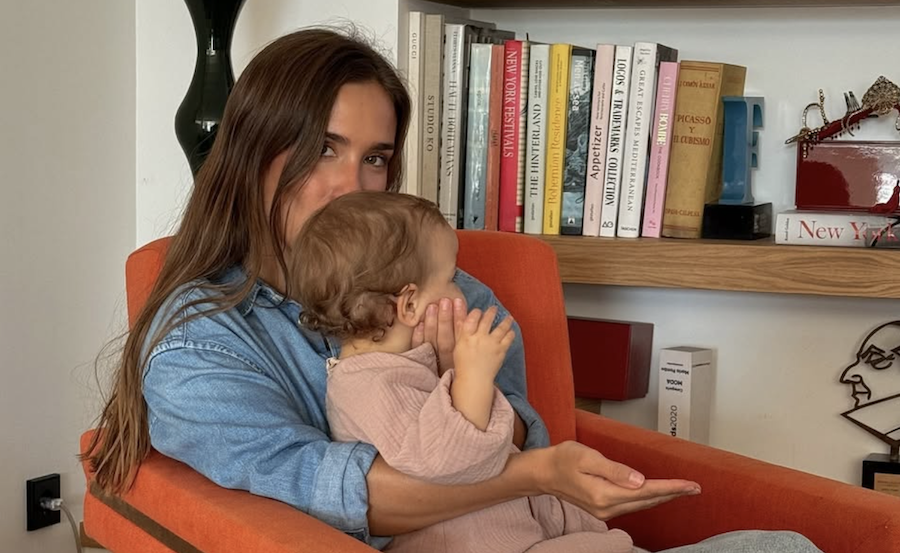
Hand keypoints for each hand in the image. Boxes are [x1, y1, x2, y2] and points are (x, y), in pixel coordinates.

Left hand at [412, 297, 466, 372]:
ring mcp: (432, 364)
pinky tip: (419, 325)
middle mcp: (447, 361)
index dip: (460, 318)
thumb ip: (467, 338)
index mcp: (460, 357)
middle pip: (446, 339)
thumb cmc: (460, 370)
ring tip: (432, 306)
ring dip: (432, 324)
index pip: (460, 336)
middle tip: (445, 301)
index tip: (458, 301)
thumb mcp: (466, 358)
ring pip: (432, 343)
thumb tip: (472, 315)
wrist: (451, 397)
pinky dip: (418, 338)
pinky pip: (419, 351)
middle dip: (445, 319)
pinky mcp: (419, 366)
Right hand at [452, 306, 514, 382]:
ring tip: (509, 317)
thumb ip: (460, 332)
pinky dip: (510, 333)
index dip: (476, 312)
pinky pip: (508, 339)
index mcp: (466, 337)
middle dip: (491, 312)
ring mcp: (491, 344)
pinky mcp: (500, 351)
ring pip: (500, 328)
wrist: (475, 380)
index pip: (471, 319)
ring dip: (505, 321)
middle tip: (494, 308)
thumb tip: (461, 319)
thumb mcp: (457, 347)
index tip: (479, 310)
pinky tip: (512, 331)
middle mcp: (479, 338)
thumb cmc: (463, 365)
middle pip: (486, 321)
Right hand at [524, 441, 700, 520]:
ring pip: (642, 504)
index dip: (671, 488)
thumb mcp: (588, 457)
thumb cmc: (563, 459)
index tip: (690, 485)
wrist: (543, 472)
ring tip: (683, 490)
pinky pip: (633, 504)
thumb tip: (640, 481)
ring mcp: (605, 511)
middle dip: (673, 494)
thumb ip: (615, 469)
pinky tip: (657, 493)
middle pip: (648, 501)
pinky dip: (649, 498)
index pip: (646, 492)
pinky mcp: (603, 508)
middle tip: (695, 487)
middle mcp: (606, 507)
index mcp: (604, 494)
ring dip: (663, 497)